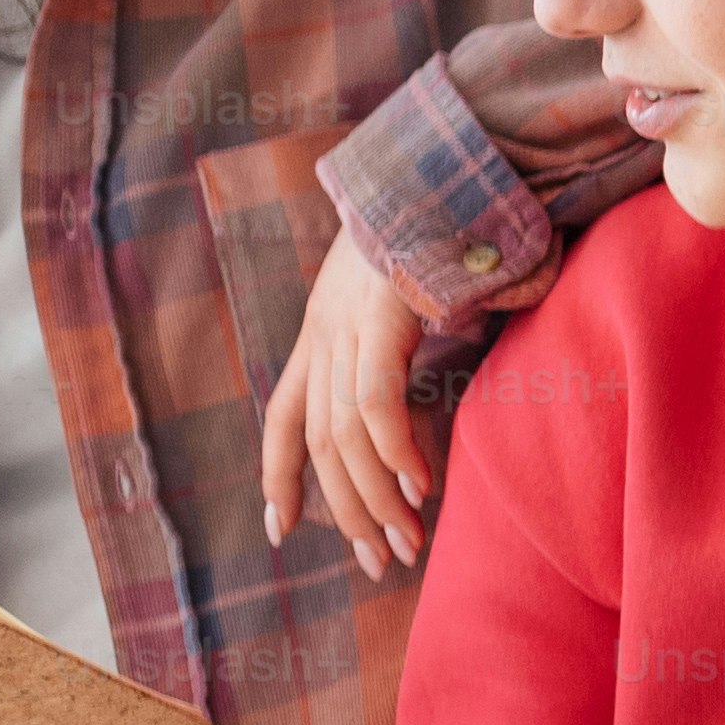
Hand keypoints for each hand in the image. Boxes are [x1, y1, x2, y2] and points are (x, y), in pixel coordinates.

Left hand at [258, 220, 451, 576]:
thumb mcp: (408, 293)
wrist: (446, 163)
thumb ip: (403, 340)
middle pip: (317, 442)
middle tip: (382, 561)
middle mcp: (324, 330)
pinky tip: (420, 486)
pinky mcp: (380, 314)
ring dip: (377, 499)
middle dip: (346, 511)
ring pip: (343, 435)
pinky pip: (376, 400)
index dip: (278, 475)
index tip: (280, 529)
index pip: (282, 416)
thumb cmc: (445, 226)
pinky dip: (394, 450)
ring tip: (409, 540)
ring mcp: (347, 322)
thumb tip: (428, 395)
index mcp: (322, 328)